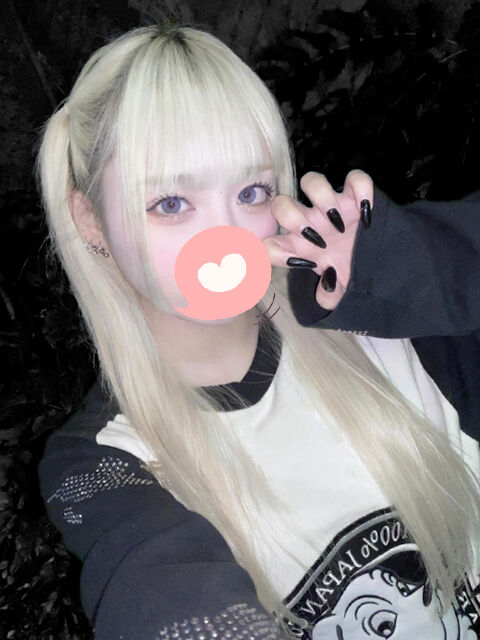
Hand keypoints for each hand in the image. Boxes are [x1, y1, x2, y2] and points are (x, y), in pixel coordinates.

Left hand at [263, 169, 373, 310]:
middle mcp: (309, 221)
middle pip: (281, 205)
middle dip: (292, 219)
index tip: (302, 263)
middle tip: (316, 239)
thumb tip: (325, 297)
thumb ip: (330, 295)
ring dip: (322, 198)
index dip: (275, 254)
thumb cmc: (349, 269)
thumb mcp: (340, 287)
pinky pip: (355, 178)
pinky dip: (361, 189)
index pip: (268, 245)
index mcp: (298, 245)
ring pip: (311, 180)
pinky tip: (365, 210)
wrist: (379, 259)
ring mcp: (331, 204)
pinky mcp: (356, 194)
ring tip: (339, 222)